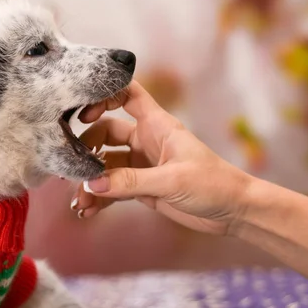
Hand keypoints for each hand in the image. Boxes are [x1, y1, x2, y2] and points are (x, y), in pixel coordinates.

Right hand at [70, 81, 252, 235]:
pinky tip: (87, 210)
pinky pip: (113, 188)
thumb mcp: (172, 180)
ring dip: (91, 180)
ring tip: (78, 200)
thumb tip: (91, 184)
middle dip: (87, 149)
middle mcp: (145, 140)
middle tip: (72, 168)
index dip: (104, 96)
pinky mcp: (141, 186)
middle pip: (105, 133)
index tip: (83, 114)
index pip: (127, 95)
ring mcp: (141, 164)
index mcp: (157, 125)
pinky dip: (100, 198)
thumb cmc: (214, 183)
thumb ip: (131, 182)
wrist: (234, 211)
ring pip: (106, 165)